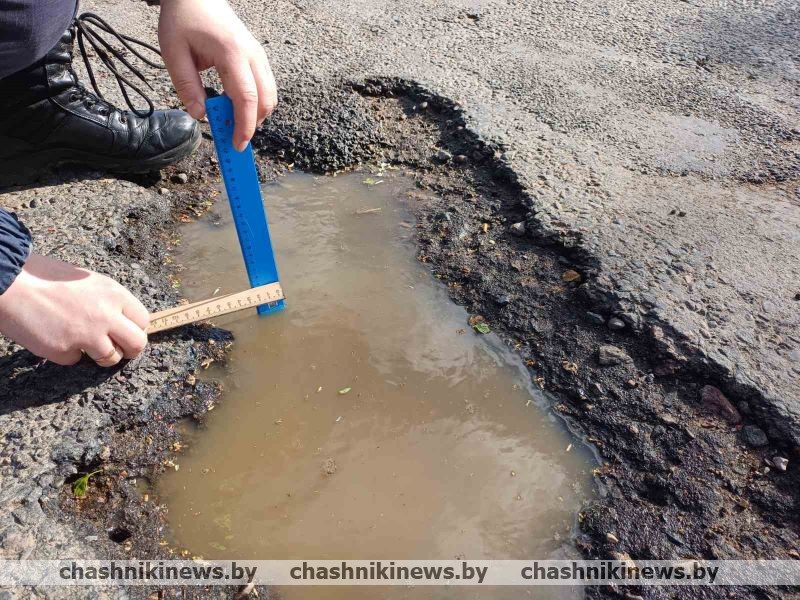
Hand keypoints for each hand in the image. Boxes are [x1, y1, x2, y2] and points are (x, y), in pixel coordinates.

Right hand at [0, 254, 149, 366]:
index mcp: (114, 294)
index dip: (136, 329)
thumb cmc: (48, 278)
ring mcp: (86, 334)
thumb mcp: (89, 281)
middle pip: (137, 344)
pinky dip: (67, 353)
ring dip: (99, 355)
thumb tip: (124, 321)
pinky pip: (75, 360)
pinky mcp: (64, 350)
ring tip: (82, 341)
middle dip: (128, 350)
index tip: (128, 333)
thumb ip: (109, 301)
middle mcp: (106, 315)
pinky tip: (54, 336)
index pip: (143, 321)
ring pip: (110, 358)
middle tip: (117, 349)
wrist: (12, 282)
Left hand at [158, 0, 277, 150]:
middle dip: (252, 125)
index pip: (246, 98)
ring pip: (270, 95)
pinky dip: (256, 103)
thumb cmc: (184, 20)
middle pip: (266, 100)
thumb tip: (200, 115)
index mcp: (231, 53)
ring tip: (232, 122)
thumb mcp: (174, 52)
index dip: (244, 126)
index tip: (236, 145)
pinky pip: (265, 86)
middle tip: (233, 139)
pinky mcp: (258, 57)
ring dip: (255, 114)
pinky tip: (236, 107)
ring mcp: (258, 55)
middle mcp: (252, 55)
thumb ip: (186, 86)